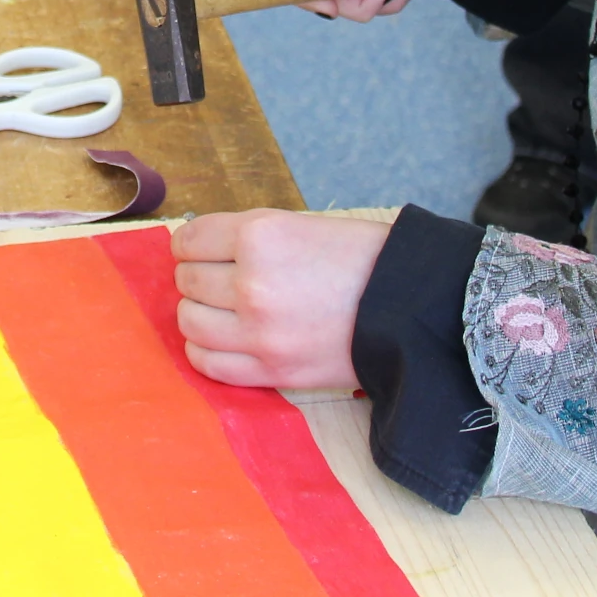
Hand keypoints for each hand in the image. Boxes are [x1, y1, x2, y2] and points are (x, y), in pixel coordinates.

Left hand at [171, 210, 390, 389]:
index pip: (189, 240)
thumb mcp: (299, 225)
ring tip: (221, 309)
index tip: (200, 249)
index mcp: (259, 237)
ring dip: (198, 312)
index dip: (191, 244)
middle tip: (220, 277)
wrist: (409, 308)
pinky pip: (207, 363)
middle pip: (187, 280)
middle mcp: (251, 285)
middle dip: (198, 276)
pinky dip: (205, 349)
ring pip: (189, 322)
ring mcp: (258, 334)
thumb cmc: (360, 258)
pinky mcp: (270, 372)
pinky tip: (222, 339)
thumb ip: (247, 236)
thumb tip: (199, 247)